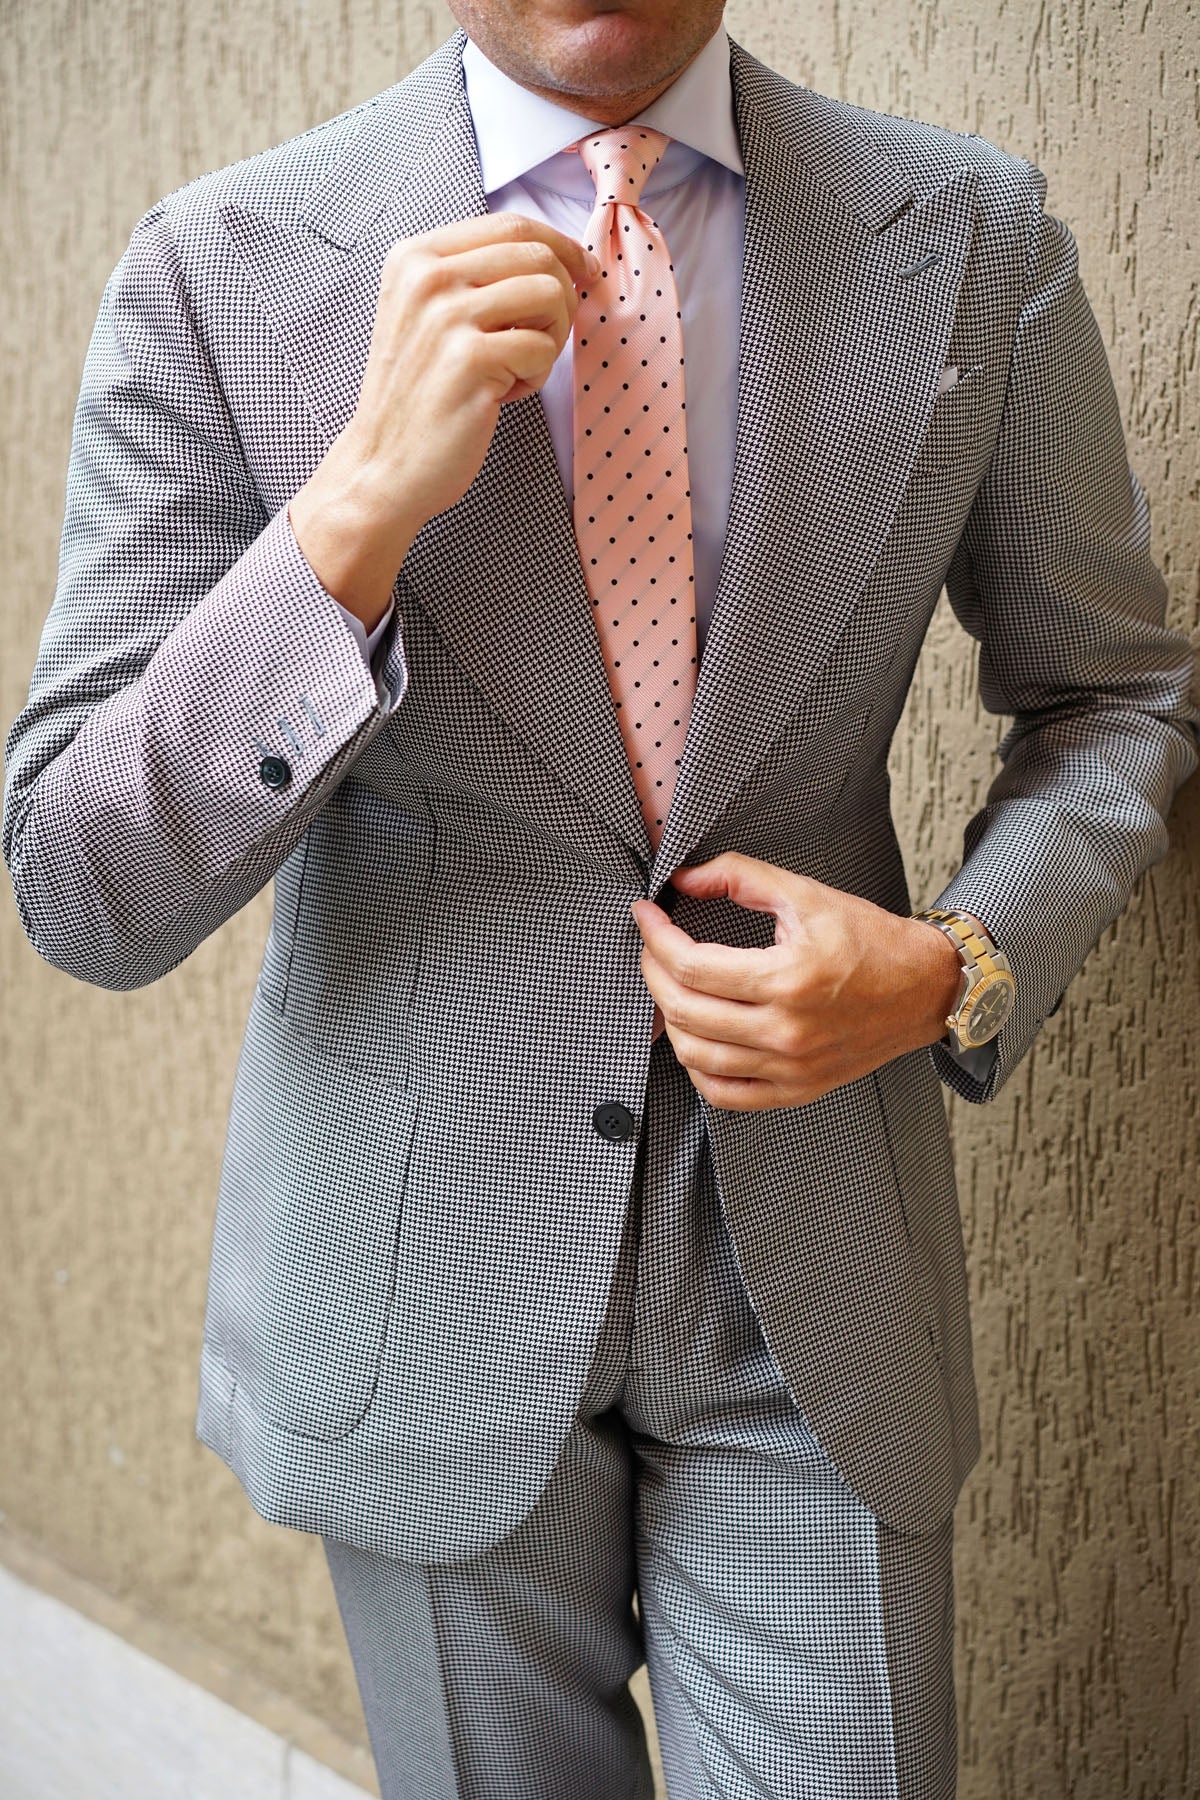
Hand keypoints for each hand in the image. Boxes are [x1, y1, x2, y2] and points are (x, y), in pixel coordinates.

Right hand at [289, 213, 599, 627]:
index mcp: (415, 255)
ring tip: (516, 369)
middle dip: (560, 300)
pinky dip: (534, 378)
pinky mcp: (469, 359)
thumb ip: (476, 277)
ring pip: (551, 295)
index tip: (581, 276)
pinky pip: (543, 349)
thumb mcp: (428, 315)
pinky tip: (500, 396)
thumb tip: (560, 258)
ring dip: (551, 339)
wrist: (384, 465)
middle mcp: (427, 275)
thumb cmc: (419, 396)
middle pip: (539, 255)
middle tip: (539, 341)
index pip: (512, 223)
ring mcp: (446, 315)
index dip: (560, 246)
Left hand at [632, 852, 963, 1111]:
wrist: (924, 988)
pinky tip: (695, 1038)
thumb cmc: (871, 942)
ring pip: (696, 1057)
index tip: (647, 916)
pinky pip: (725, 1093)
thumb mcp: (806, 894)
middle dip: (654, 973)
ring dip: (669, 1020)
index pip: (693, 965)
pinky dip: (697, 1068)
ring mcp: (791, 1067)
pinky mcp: (797, 1089)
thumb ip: (741, 877)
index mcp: (790, 978)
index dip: (656, 937)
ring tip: (670, 989)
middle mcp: (788, 1030)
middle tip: (653, 948)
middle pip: (685, 1011)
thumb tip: (686, 879)